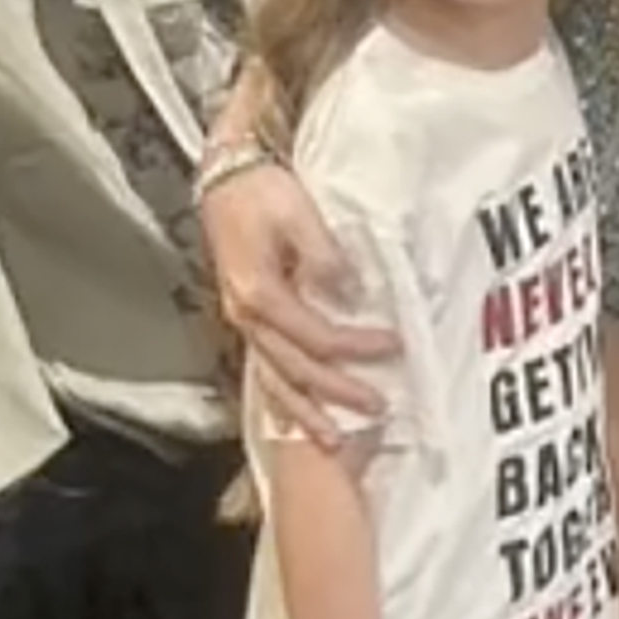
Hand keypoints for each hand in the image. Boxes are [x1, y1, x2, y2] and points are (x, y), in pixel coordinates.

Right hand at [204, 161, 396, 444]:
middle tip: (377, 409)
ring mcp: (244, 322)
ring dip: (305, 412)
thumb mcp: (299, 214)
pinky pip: (266, 368)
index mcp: (260, 294)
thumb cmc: (260, 192)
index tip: (393, 346)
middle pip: (295, 370)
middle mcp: (247, 317)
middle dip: (335, 395)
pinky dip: (284, 397)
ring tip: (334, 441)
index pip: (316, 335)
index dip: (356, 346)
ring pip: (274, 380)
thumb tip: (348, 294)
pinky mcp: (248, 318)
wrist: (225, 177)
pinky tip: (298, 415)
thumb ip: (325, 258)